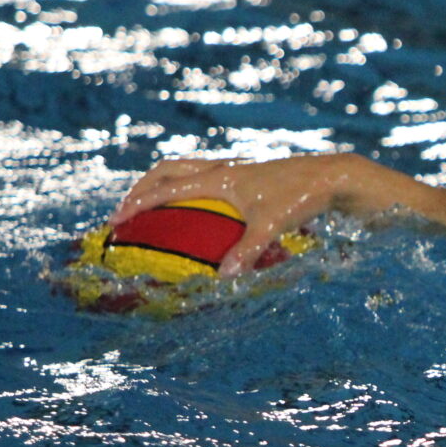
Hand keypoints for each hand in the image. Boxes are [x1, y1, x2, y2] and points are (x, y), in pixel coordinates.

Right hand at [110, 153, 356, 276]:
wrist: (329, 176)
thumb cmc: (300, 198)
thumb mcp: (272, 225)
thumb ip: (247, 250)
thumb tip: (224, 278)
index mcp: (219, 177)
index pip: (166, 189)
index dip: (137, 205)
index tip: (115, 221)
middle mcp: (221, 168)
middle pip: (167, 171)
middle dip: (141, 189)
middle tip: (125, 213)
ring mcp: (232, 168)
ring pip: (185, 170)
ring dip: (163, 185)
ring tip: (150, 210)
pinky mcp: (244, 173)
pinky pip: (205, 178)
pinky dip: (188, 190)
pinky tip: (193, 215)